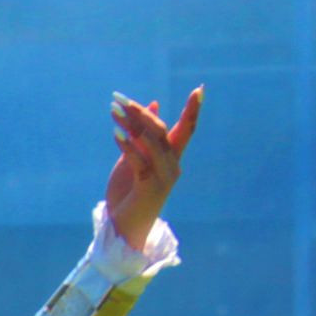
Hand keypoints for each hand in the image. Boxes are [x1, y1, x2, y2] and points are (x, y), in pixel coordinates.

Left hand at [105, 87, 199, 255]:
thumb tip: (152, 104)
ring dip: (131, 124)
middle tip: (119, 98)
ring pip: (152, 144)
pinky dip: (128, 147)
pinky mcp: (149, 188)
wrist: (123, 228)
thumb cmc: (128, 193)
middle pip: (162, 131)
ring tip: (114, 110)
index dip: (194, 110)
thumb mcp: (134, 159)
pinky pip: (140, 162)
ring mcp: (163, 178)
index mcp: (172, 158)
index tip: (201, 88)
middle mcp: (172, 166)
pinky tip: (115, 134)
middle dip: (141, 112)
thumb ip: (142, 135)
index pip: (187, 130)